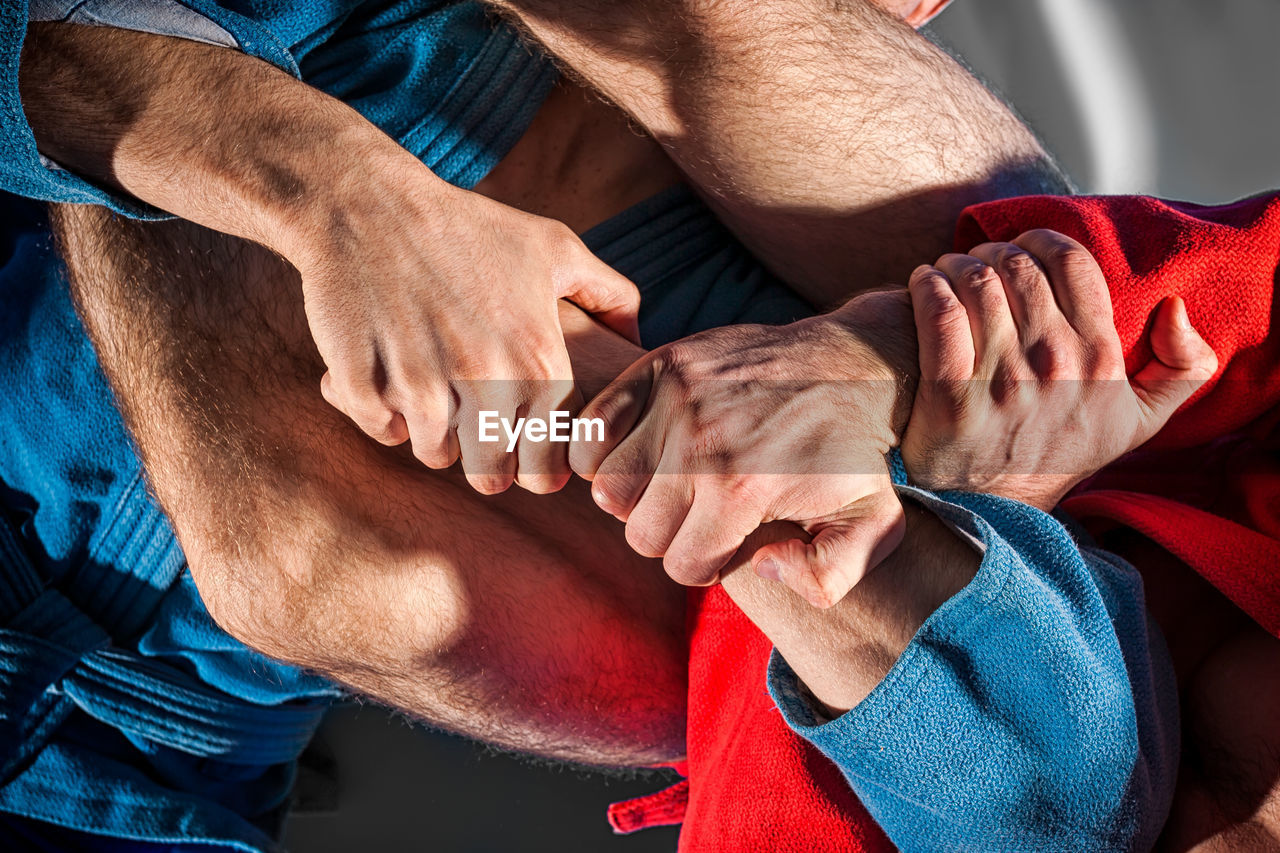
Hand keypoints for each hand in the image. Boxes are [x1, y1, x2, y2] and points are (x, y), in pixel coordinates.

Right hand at [297, 174, 640, 494]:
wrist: (368, 200)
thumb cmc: (469, 225)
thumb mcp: (555, 246)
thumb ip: (610, 293)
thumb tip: (638, 340)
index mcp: (537, 358)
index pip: (549, 465)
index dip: (537, 466)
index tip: (524, 449)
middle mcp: (483, 376)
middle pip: (491, 474)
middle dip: (486, 462)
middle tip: (477, 434)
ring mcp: (419, 381)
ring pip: (434, 454)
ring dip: (434, 435)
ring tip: (435, 399)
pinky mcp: (361, 380)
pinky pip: (383, 431)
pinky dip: (385, 415)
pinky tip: (390, 381)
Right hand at [570, 291, 917, 607]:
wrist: (851, 366)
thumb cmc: (854, 454)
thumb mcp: (874, 526)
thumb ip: (827, 577)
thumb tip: (760, 567)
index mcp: (743, 489)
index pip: (681, 566)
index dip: (706, 564)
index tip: (728, 542)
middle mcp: (700, 445)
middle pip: (641, 533)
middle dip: (672, 535)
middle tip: (702, 514)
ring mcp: (676, 400)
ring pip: (608, 487)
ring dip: (635, 496)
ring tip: (670, 485)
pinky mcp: (661, 366)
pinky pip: (592, 430)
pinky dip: (603, 449)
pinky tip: (641, 453)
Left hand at [901, 230, 1217, 509]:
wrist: (999, 507)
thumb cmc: (1061, 451)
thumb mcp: (1138, 420)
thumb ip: (1181, 368)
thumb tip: (1175, 309)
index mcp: (1099, 360)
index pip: (1072, 263)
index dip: (1041, 240)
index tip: (1020, 246)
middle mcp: (1054, 366)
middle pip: (1018, 267)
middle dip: (992, 251)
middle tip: (977, 261)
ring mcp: (1002, 382)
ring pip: (976, 283)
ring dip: (956, 264)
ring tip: (948, 272)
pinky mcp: (951, 398)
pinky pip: (938, 316)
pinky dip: (927, 286)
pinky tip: (923, 284)